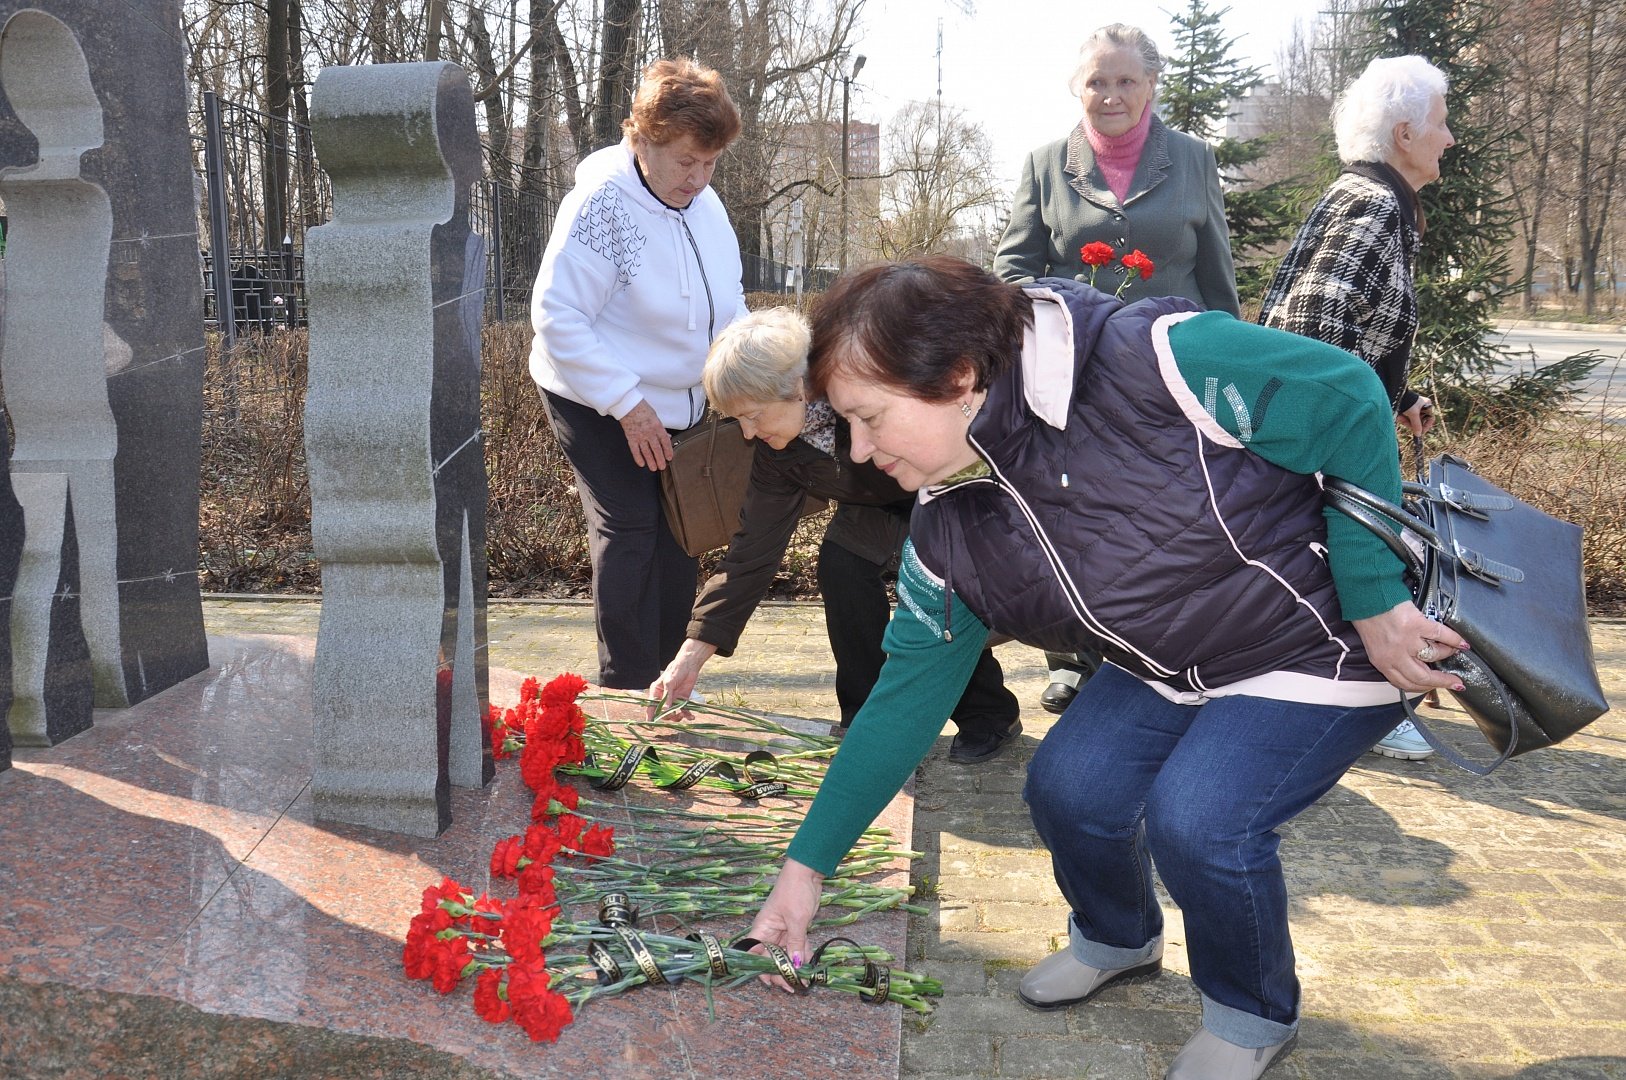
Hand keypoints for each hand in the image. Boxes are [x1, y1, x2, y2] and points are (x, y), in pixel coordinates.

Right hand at [619, 401, 673, 470]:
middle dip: (660, 459)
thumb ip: (661, 428)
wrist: (628, 404)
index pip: (665, 441)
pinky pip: (635, 450)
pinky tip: (641, 463)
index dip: (668, 450)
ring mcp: (640, 435)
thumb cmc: (641, 408)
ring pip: (646, 451)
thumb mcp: (655, 416)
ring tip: (653, 468)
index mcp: (657, 426)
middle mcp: (649, 432)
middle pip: (656, 448)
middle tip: (662, 466)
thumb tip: (667, 436)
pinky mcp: (631, 437)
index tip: (669, 457)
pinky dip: (638, 457)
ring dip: (650, 461)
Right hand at [645, 639, 716, 718]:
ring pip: (673, 714)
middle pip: (663, 713)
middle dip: (668, 716)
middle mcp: (664, 698)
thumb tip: (666, 710)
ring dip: (677, 717)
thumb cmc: (675, 670)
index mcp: (656, 692)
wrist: (689, 666)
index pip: (651, 706)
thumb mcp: (669, 682)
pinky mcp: (683, 700)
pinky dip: (687, 715)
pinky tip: (691, 717)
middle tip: (674, 715)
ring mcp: (673, 700)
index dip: (650, 716)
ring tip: (682, 715)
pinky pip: (684, 711)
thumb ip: (667, 696)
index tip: (651, 725)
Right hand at [744, 860, 824, 991]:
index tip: (770, 983)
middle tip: (792, 987)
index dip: (759, 969)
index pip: (754, 954)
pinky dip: (802, 955)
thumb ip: (795, 943)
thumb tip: (795, 965)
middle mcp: (770, 932)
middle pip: (772, 958)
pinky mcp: (796, 928)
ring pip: (786, 954)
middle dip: (781, 973)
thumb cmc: (794, 892)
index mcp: (762, 929)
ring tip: (804, 983)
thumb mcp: (796, 920)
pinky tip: (809, 967)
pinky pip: (797, 946)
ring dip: (794, 967)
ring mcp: (783, 931)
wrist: (807, 872)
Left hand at [1352, 600, 1469, 692]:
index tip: (1437, 688)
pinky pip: (1441, 635)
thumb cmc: (1369, 620)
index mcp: (1382, 662)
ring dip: (1446, 653)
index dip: (1424, 688)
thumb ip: (1391, 659)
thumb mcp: (1375, 647)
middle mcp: (1395, 656)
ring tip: (1451, 650)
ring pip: (1435, 656)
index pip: (1406, 684)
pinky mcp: (1417, 625)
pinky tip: (1462, 643)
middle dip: (1443, 682)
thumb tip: (1415, 667)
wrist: (1366, 596)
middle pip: (1424, 677)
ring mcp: (1407, 641)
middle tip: (1456, 682)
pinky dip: (1454, 640)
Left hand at [1399, 396, 1435, 435]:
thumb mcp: (1413, 414)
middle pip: (1420, 421)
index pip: (1430, 418)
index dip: (1426, 426)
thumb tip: (1419, 434)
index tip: (1421, 432)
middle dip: (1413, 424)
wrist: (1396, 395)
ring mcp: (1414, 409)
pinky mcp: (1407, 411)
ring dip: (1406, 422)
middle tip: (1408, 426)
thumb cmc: (1407, 402)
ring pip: (1412, 421)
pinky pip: (1406, 419)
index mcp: (1427, 405)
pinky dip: (1403, 419)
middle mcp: (1422, 407)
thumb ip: (1416, 424)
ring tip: (1401, 418)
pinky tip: (1399, 417)